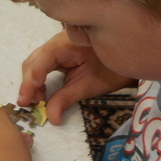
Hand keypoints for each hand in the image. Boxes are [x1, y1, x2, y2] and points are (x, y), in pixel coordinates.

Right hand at [19, 30, 136, 124]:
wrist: (132, 56)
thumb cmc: (113, 69)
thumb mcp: (90, 85)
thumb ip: (67, 99)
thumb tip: (51, 118)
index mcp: (65, 44)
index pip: (41, 61)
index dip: (32, 80)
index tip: (28, 99)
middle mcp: (57, 42)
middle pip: (33, 62)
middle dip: (28, 83)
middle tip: (29, 105)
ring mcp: (57, 46)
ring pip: (35, 63)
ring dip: (32, 83)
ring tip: (36, 101)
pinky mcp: (60, 54)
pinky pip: (43, 65)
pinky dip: (39, 79)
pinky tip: (43, 93)